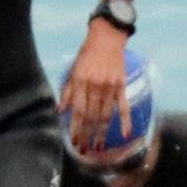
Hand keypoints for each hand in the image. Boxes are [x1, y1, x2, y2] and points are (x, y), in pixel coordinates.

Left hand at [60, 23, 127, 142]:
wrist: (107, 37)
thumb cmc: (87, 54)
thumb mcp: (73, 69)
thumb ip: (67, 91)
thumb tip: (60, 111)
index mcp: (81, 81)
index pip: (78, 111)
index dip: (76, 128)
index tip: (74, 142)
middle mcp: (96, 86)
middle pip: (91, 116)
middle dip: (87, 135)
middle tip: (85, 150)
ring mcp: (110, 86)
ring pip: (106, 115)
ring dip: (102, 132)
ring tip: (98, 146)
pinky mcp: (121, 85)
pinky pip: (123, 106)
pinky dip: (125, 121)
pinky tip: (125, 135)